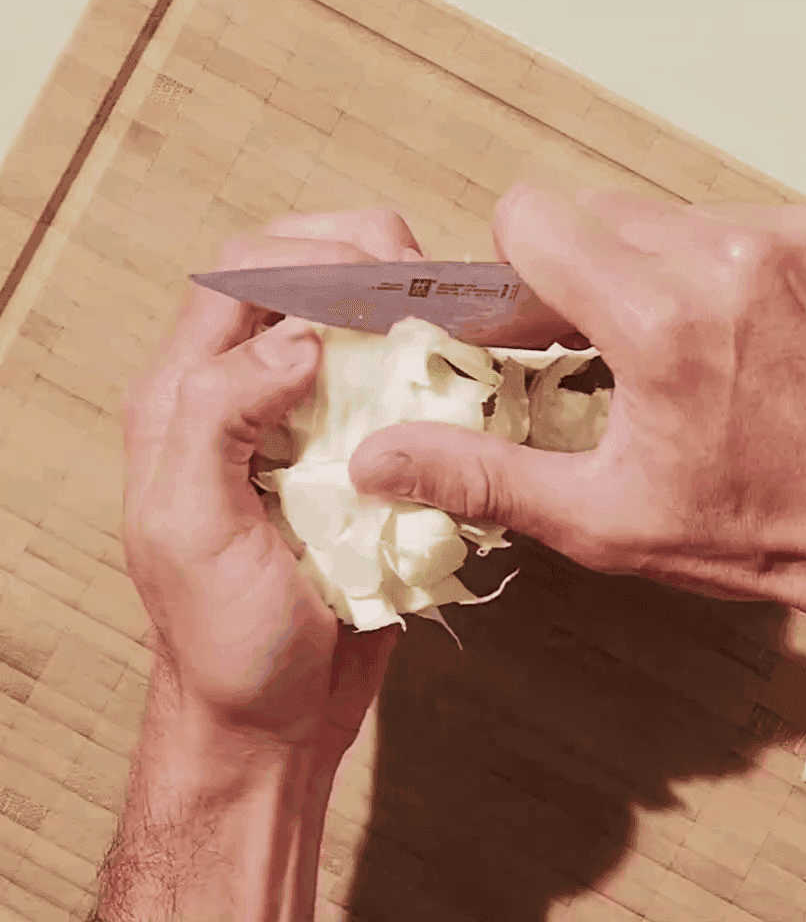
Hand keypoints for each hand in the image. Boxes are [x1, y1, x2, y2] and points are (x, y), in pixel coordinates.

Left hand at [122, 210, 419, 753]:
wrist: (273, 717)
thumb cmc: (224, 640)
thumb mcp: (192, 531)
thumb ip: (218, 418)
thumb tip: (298, 338)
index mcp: (182, 396)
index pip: (239, 272)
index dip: (312, 255)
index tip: (382, 285)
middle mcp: (241, 391)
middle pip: (293, 269)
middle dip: (361, 255)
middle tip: (422, 289)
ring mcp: (300, 419)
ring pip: (346, 312)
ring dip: (399, 301)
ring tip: (444, 320)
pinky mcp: (352, 450)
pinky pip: (388, 376)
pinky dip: (425, 358)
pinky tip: (456, 370)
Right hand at [348, 185, 805, 639]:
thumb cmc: (761, 531)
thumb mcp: (606, 518)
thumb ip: (480, 474)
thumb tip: (376, 458)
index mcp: (659, 318)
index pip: (534, 215)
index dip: (526, 264)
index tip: (550, 313)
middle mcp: (734, 255)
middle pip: (609, 214)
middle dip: (604, 275)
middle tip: (639, 350)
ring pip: (689, 216)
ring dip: (681, 269)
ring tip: (717, 350)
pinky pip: (769, 220)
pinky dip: (758, 266)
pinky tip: (780, 335)